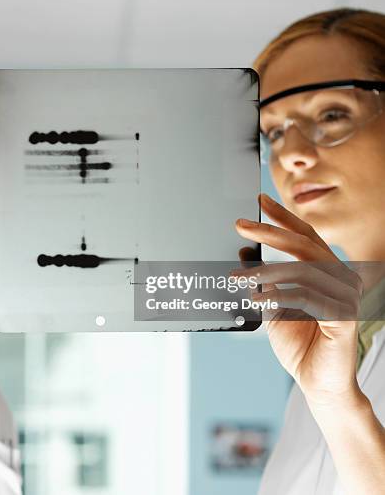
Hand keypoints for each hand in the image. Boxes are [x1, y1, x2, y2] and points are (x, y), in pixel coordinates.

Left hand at [234, 193, 362, 407]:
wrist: (317, 383)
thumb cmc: (300, 344)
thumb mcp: (273, 304)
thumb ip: (264, 280)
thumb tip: (243, 253)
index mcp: (328, 272)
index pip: (306, 236)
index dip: (285, 217)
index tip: (261, 200)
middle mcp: (342, 279)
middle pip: (304, 245)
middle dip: (269, 232)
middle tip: (240, 225)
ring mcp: (346, 297)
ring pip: (302, 269)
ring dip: (265, 271)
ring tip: (238, 277)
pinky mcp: (344, 317)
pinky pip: (307, 296)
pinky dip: (280, 294)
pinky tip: (260, 298)